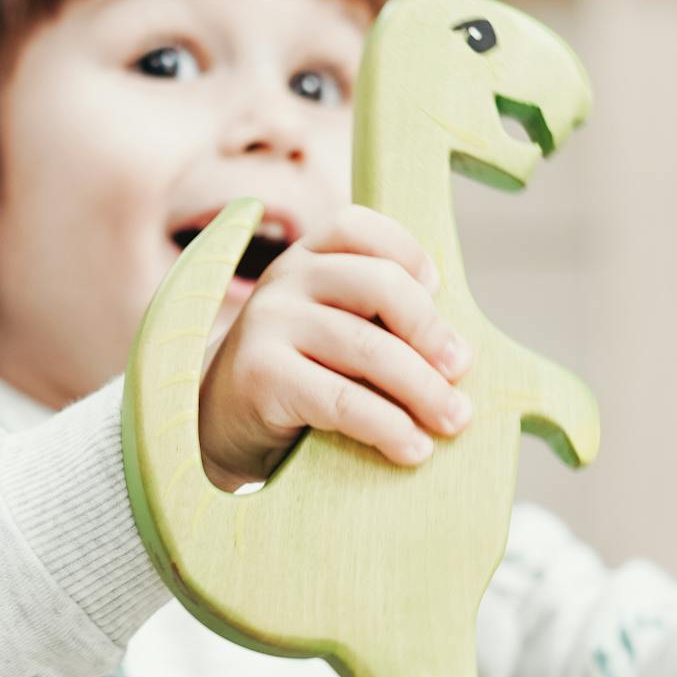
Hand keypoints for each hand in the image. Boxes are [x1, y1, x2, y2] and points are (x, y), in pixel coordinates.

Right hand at [197, 206, 470, 491]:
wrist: (216, 422)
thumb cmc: (297, 374)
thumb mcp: (330, 328)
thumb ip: (375, 319)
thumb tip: (458, 353)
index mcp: (306, 257)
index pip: (360, 227)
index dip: (409, 253)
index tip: (438, 292)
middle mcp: (284, 279)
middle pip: (379, 285)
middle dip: (431, 331)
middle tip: (460, 370)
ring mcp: (268, 323)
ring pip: (368, 348)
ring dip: (423, 389)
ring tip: (452, 420)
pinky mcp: (262, 375)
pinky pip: (341, 399)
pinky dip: (388, 426)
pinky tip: (412, 448)